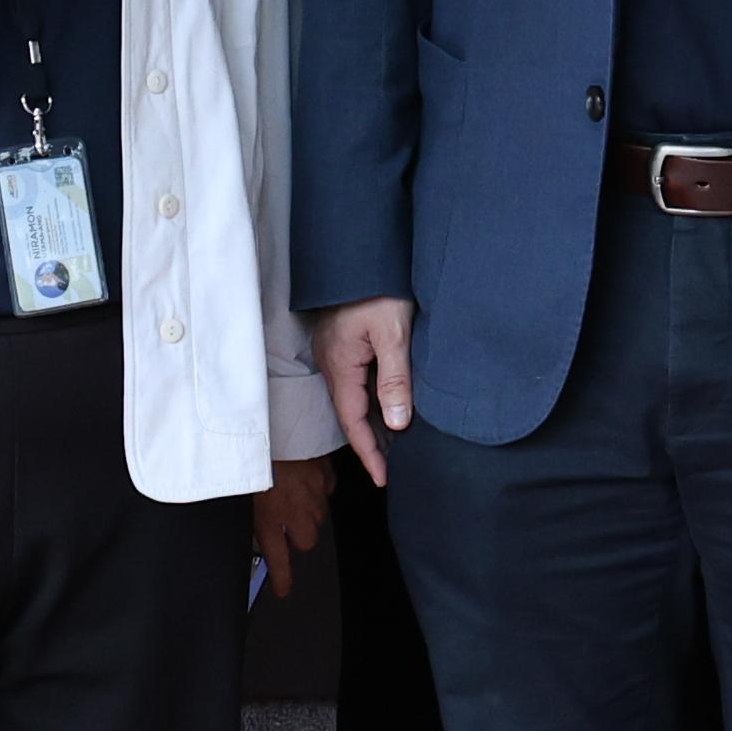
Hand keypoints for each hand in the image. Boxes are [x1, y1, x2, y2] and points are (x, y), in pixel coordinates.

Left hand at [251, 455, 332, 588]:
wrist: (275, 426)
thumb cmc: (255, 456)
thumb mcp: (243, 490)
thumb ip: (252, 513)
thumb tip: (252, 527)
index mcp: (270, 518)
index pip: (278, 560)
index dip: (282, 579)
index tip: (283, 590)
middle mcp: (296, 512)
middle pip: (306, 541)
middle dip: (298, 536)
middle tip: (285, 522)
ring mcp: (315, 496)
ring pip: (318, 517)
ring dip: (307, 512)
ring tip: (291, 492)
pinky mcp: (327, 477)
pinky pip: (326, 491)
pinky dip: (317, 489)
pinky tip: (305, 477)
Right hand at [316, 298, 417, 484]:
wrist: (359, 252)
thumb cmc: (376, 289)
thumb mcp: (393, 334)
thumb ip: (395, 379)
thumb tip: (398, 424)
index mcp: (341, 367)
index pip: (354, 423)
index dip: (369, 453)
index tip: (383, 478)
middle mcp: (333, 364)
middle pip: (352, 415)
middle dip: (371, 444)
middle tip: (391, 469)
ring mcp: (336, 353)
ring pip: (354, 399)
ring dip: (373, 422)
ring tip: (394, 445)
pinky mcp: (343, 342)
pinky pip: (356, 381)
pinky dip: (372, 400)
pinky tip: (388, 405)